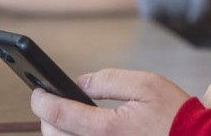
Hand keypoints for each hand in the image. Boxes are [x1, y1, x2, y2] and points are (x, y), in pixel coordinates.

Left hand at [33, 69, 188, 135]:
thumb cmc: (174, 115)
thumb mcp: (145, 84)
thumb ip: (109, 80)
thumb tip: (80, 83)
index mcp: (109, 129)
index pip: (60, 115)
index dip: (42, 100)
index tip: (37, 91)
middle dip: (47, 117)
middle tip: (49, 101)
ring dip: (58, 132)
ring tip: (62, 115)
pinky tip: (78, 129)